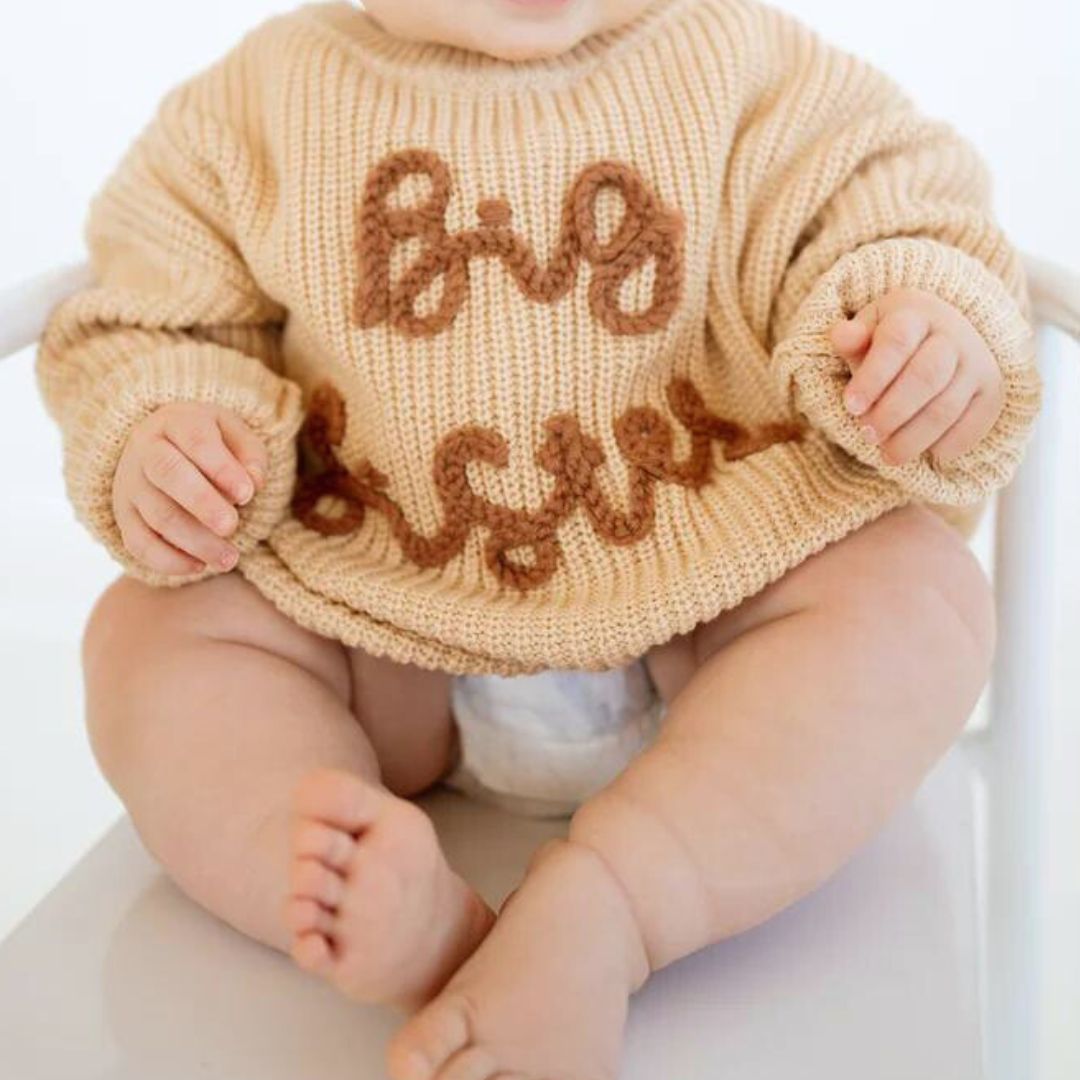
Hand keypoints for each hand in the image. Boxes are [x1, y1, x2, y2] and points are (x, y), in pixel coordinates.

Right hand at [112, 402, 267, 576]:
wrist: (162, 445)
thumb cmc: (210, 442)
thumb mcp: (235, 435)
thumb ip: (250, 455)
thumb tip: (254, 482)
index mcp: (176, 421)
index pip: (196, 440)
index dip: (221, 468)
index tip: (247, 494)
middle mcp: (146, 449)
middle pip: (168, 474)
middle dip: (202, 504)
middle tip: (232, 527)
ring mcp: (130, 484)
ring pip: (157, 515)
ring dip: (195, 541)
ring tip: (230, 558)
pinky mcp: (124, 516)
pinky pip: (138, 543)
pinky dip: (168, 561)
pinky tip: (199, 566)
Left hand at [830, 287, 1004, 465]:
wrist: (943, 340)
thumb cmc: (891, 344)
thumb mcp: (868, 333)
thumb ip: (852, 339)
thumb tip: (841, 336)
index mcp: (916, 314)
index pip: (896, 342)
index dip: (872, 378)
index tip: (851, 407)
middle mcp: (954, 334)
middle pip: (926, 376)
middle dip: (892, 412)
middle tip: (868, 435)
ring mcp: (977, 362)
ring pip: (947, 406)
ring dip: (914, 437)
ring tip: (888, 454)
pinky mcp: (991, 391)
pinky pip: (973, 424)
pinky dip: (948, 445)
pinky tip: (927, 454)